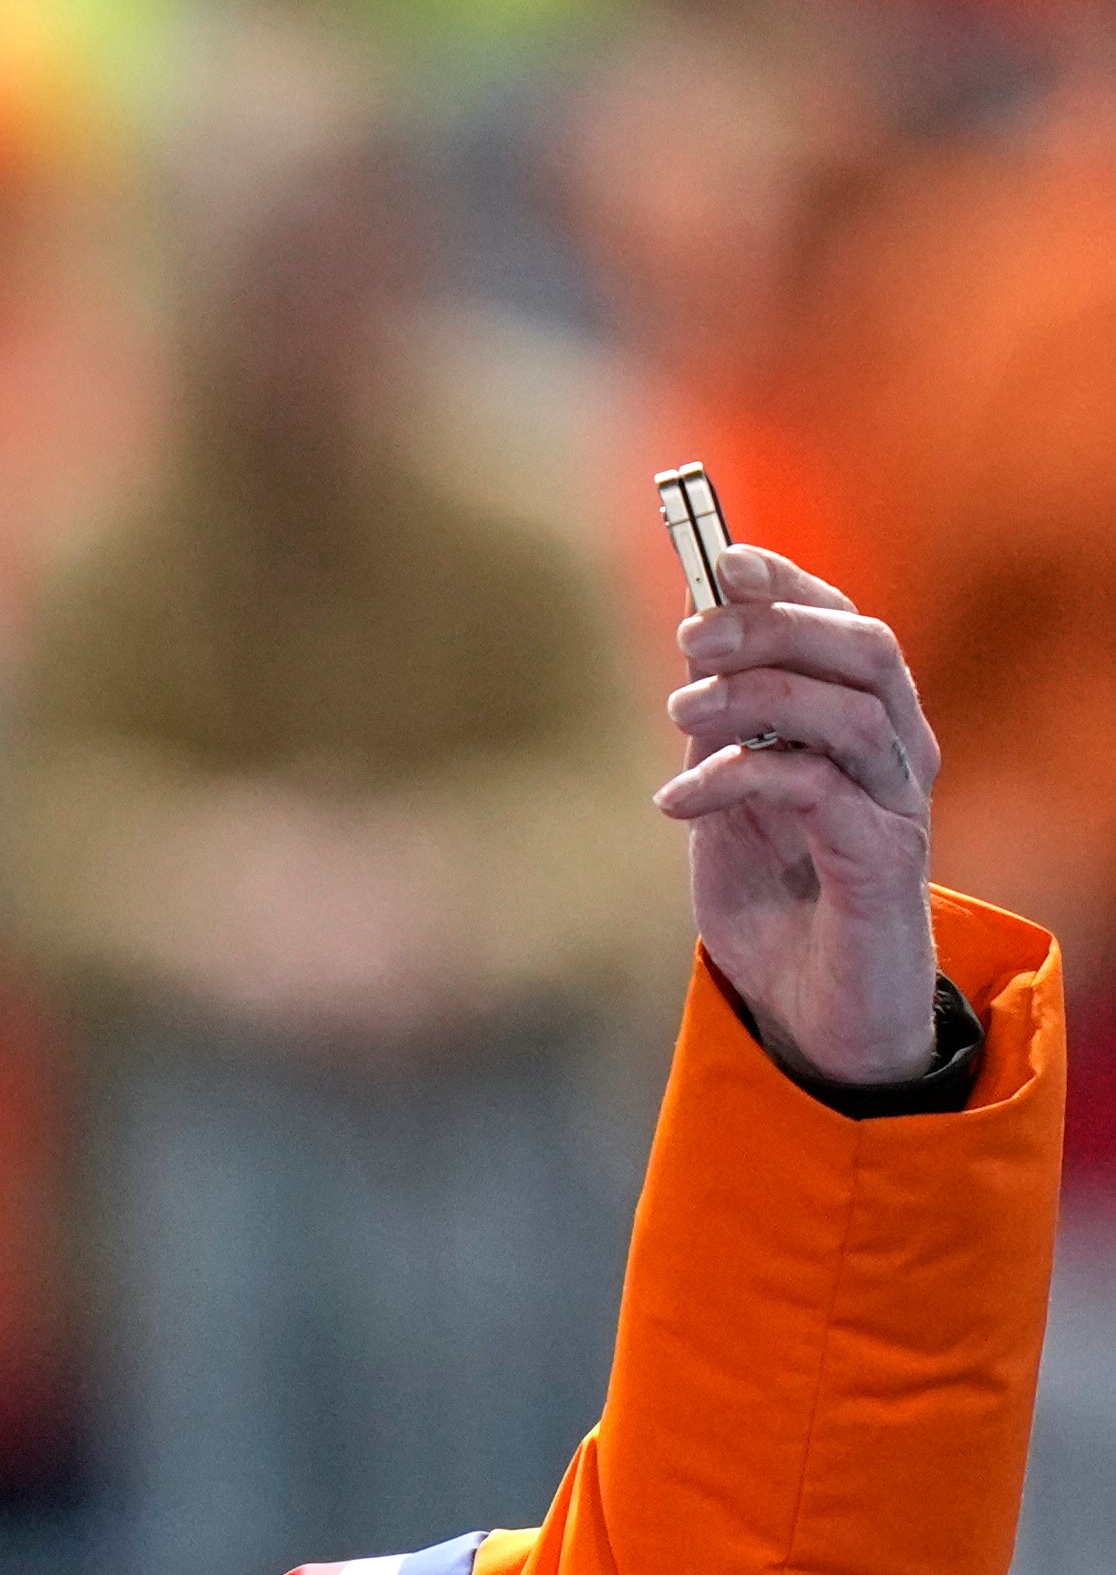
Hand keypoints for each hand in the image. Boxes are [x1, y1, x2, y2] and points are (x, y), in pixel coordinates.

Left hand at [656, 545, 942, 1085]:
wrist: (809, 1016)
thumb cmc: (775, 902)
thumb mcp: (726, 802)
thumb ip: (720, 732)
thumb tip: (693, 645)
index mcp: (866, 727)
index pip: (847, 625)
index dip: (790, 584)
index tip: (719, 558)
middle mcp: (898, 754)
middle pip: (864, 649)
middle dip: (772, 627)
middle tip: (687, 637)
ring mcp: (897, 806)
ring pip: (852, 709)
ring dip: (756, 695)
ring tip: (676, 715)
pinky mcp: (880, 863)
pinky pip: (822, 790)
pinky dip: (741, 778)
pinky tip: (677, 801)